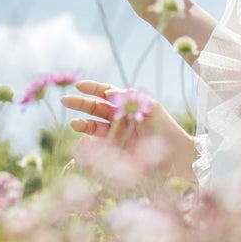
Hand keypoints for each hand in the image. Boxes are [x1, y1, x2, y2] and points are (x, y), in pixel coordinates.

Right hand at [61, 80, 196, 177]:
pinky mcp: (112, 153)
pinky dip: (86, 147)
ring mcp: (113, 136)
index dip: (92, 89)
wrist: (175, 155)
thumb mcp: (152, 109)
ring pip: (93, 127)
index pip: (106, 94)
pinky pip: (95, 148)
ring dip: (82, 124)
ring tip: (75, 123)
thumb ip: (132, 98)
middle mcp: (117, 120)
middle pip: (95, 109)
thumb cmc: (166, 129)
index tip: (78, 85)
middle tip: (65, 101)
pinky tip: (81, 144)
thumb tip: (109, 91)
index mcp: (126, 106)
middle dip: (80, 104)